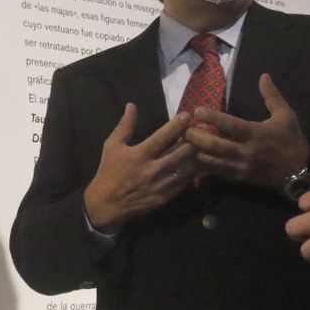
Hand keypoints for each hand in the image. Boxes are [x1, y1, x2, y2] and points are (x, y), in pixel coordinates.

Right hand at [82, 104, 196, 233]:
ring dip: (195, 155)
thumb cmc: (109, 171)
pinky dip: (192, 172)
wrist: (107, 204)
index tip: (187, 115)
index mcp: (140, 154)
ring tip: (201, 145)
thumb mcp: (112, 145)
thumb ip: (125, 126)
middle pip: (182, 152)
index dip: (177, 124)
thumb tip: (132, 105)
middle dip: (192, 139)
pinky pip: (185, 183)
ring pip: (187, 168)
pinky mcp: (166, 197)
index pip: (163, 136)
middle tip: (199, 130)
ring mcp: (162, 185)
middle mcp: (154, 169)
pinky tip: (196, 164)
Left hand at [184, 73, 309, 188]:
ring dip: (195, 153)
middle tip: (182, 129)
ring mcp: (241, 167)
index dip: (213, 118)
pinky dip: (203, 169)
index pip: (231, 125)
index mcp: (256, 134)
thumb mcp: (286, 115)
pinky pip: (217, 175)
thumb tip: (263, 75)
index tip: (197, 110)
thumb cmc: (292, 141)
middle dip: (197, 137)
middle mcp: (246, 151)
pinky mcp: (239, 178)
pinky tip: (190, 163)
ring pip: (213, 162)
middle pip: (216, 145)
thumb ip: (272, 96)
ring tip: (181, 144)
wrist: (300, 173)